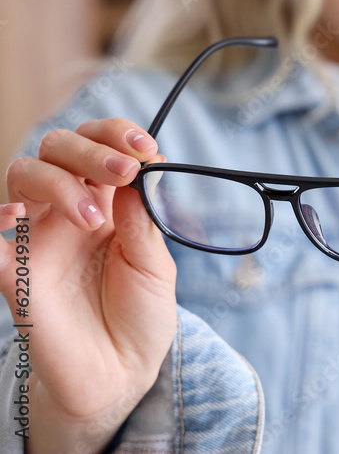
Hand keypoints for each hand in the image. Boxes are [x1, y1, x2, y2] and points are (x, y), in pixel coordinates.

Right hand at [2, 119, 176, 452]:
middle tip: (123, 172)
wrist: (120, 373)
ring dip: (60, 182)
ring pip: (24, 174)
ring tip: (93, 219)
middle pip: (58, 148)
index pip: (100, 146)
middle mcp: (69, 209)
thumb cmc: (140, 315)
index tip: (145, 147)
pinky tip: (14, 217)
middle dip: (91, 149)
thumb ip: (144, 220)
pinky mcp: (13, 270)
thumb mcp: (156, 264)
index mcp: (109, 202)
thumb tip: (140, 171)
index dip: (116, 134)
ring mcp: (38, 235)